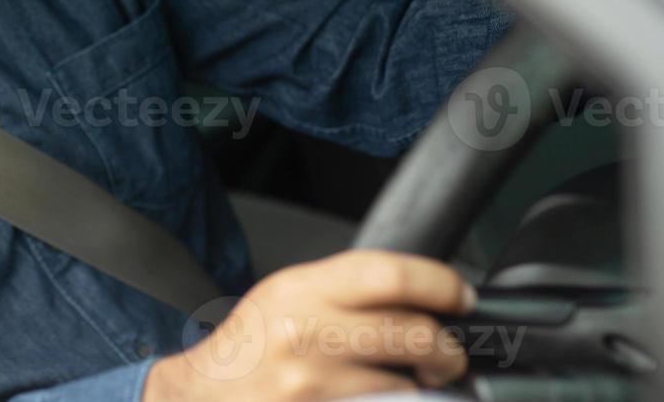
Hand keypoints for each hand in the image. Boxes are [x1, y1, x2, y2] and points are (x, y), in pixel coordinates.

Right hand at [143, 250, 475, 400]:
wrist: (203, 397)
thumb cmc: (249, 348)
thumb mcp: (285, 297)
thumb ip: (343, 289)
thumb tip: (417, 292)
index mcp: (301, 290)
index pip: (390, 274)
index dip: (440, 283)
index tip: (460, 295)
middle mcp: (307, 334)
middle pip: (413, 332)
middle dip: (447, 349)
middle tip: (448, 355)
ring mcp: (314, 386)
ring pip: (406, 387)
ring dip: (418, 390)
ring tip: (407, 385)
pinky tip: (379, 399)